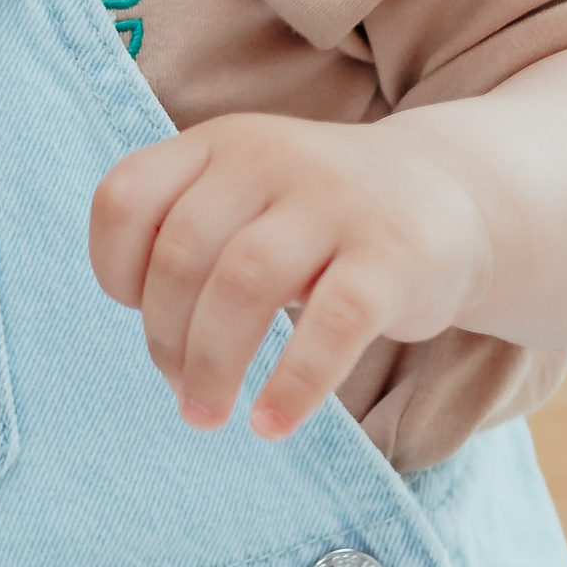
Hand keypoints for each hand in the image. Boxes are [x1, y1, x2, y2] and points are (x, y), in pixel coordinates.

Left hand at [89, 112, 491, 440]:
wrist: (452, 198)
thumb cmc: (322, 220)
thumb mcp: (249, 197)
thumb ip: (191, 239)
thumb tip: (156, 344)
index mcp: (221, 144)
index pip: (127, 196)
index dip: (114, 268)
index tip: (136, 314)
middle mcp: (270, 158)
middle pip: (182, 254)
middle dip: (166, 338)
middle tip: (182, 391)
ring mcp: (335, 202)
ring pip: (244, 284)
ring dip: (212, 365)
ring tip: (209, 414)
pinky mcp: (392, 256)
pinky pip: (332, 325)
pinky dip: (293, 384)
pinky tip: (272, 422)